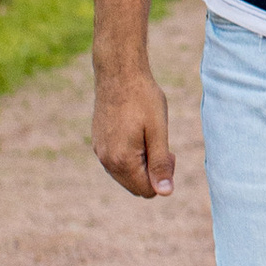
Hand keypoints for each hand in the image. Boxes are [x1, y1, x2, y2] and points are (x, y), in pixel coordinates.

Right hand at [92, 65, 175, 199]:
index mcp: (122, 160)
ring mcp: (100, 152)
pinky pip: (117, 163)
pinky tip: (135, 132)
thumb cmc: (143, 98)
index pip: (148, 191)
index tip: (168, 151)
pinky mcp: (98, 143)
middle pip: (136, 186)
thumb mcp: (158, 131)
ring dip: (141, 163)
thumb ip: (161, 163)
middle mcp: (106, 160)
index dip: (164, 176)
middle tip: (159, 143)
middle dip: (152, 172)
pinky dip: (130, 155)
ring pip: (126, 176)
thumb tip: (165, 192)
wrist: (118, 72)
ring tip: (147, 135)